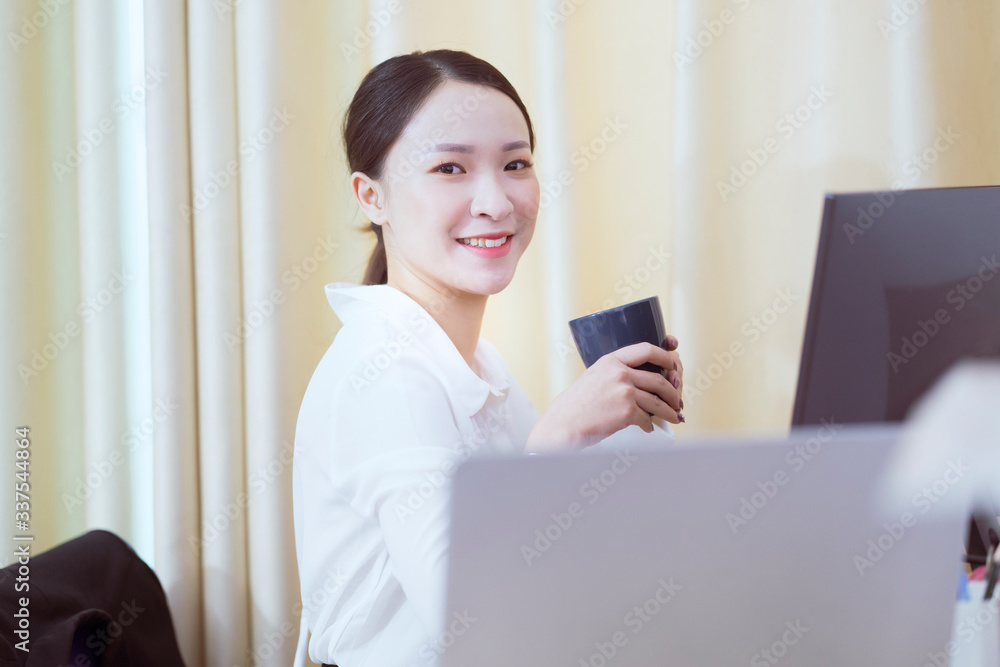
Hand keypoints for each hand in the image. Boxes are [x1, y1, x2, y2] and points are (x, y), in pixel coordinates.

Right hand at [526, 337, 684, 453]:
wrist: (565, 423)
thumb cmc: (576, 404)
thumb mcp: (594, 376)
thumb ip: (615, 373)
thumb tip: (642, 381)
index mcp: (611, 361)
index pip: (646, 349)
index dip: (664, 356)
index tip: (673, 364)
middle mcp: (619, 373)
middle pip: (658, 379)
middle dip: (673, 392)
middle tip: (676, 399)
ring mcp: (624, 392)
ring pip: (658, 401)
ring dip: (669, 411)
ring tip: (673, 416)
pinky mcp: (627, 412)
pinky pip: (648, 418)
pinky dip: (650, 425)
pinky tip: (648, 427)